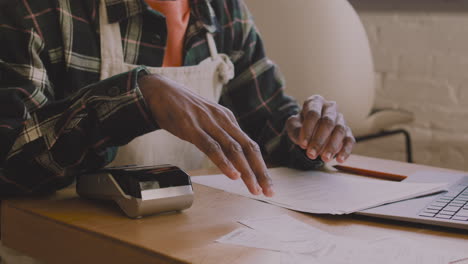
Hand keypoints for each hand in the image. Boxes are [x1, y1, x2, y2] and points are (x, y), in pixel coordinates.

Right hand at [138, 74, 273, 196]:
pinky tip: (232, 174)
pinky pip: (211, 147)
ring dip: (246, 171)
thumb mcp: (206, 120)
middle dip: (260, 171)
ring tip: (254, 188)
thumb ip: (219, 135)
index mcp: (228, 119)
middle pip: (248, 148)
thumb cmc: (182, 109)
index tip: (267, 184)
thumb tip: (230, 155)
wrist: (159, 91)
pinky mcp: (191, 127)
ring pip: (233, 149)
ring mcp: (208, 123)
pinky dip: (224, 161)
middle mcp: (222, 120)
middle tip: (268, 191)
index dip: (260, 166)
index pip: (250, 146)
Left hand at [285, 95, 354, 162]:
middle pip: (328, 122)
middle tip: (311, 154)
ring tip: (324, 159)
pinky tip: (339, 159)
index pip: (313, 113)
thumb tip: (304, 141)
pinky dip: (345, 150)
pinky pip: (349, 140)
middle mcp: (330, 108)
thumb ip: (296, 130)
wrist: (308, 130)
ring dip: (332, 146)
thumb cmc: (300, 125)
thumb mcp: (293, 125)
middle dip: (319, 140)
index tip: (303, 144)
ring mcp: (340, 119)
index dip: (308, 130)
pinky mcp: (347, 131)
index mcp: (315, 102)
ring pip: (340, 130)